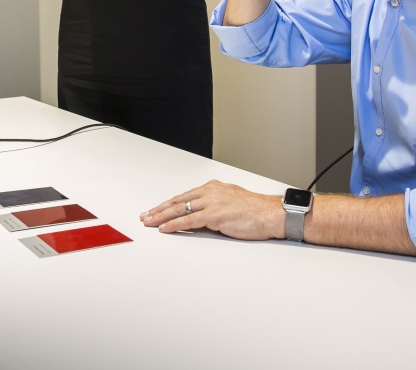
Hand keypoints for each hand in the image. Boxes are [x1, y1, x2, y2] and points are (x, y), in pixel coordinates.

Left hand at [139, 180, 284, 239]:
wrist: (270, 213)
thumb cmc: (255, 210)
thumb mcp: (230, 201)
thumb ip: (214, 205)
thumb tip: (201, 216)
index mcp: (213, 187)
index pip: (184, 196)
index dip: (168, 204)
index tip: (156, 209)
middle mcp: (209, 192)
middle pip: (178, 201)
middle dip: (159, 209)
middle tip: (146, 215)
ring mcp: (211, 203)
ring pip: (180, 209)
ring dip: (162, 217)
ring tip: (149, 222)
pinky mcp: (214, 215)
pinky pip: (189, 220)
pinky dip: (174, 225)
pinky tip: (164, 229)